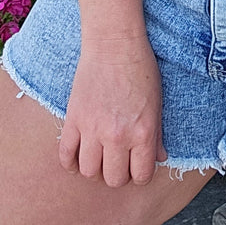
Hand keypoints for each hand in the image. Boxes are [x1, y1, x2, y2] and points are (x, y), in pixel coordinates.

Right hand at [57, 39, 164, 187]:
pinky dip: (70, 163)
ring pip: (88, 172)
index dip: (140, 175)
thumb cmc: (141, 70)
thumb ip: (157, 135)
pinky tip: (76, 159)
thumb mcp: (157, 104)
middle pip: (114, 179)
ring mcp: (92, 129)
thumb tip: (160, 158)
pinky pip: (65, 154)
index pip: (141, 176)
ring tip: (99, 158)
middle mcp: (117, 136)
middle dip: (118, 174)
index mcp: (142, 133)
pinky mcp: (73, 119)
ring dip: (94, 169)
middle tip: (118, 162)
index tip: (136, 167)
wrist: (114, 45)